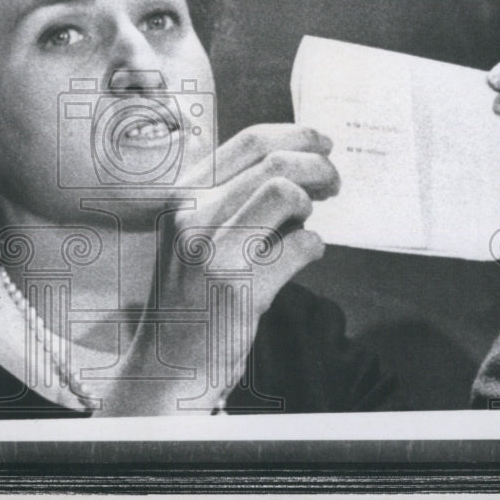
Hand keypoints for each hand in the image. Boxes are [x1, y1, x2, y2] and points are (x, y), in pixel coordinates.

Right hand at [163, 123, 338, 317]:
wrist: (166, 363)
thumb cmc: (189, 297)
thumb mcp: (191, 234)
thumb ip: (232, 198)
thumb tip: (299, 166)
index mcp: (182, 193)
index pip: (250, 141)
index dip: (297, 136)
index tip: (322, 145)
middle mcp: (192, 214)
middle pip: (275, 161)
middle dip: (319, 166)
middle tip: (333, 184)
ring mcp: (212, 249)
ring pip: (286, 192)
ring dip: (312, 205)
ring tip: (308, 222)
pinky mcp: (238, 287)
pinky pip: (300, 245)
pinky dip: (314, 246)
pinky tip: (304, 255)